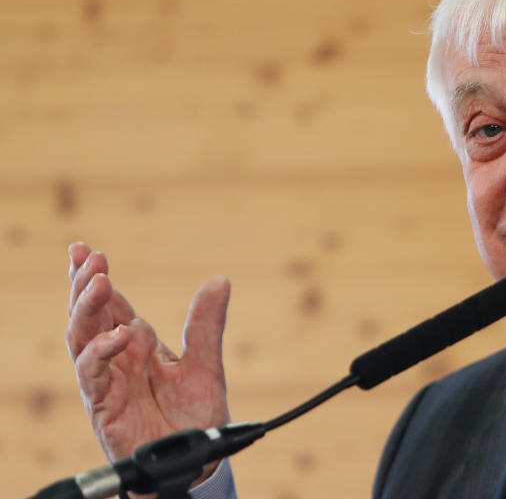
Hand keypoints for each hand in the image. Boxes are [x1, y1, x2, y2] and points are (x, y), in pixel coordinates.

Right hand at [65, 242, 230, 488]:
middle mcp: (116, 358)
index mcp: (136, 343)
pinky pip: (92, 375)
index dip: (93, 276)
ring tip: (96, 281)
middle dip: (83, 284)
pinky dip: (100, 352)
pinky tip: (116, 336)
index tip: (85, 248)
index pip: (108, 303)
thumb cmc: (195, 415)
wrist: (196, 460)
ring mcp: (107, 381)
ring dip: (85, 309)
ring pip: (81, 339)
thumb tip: (220, 279)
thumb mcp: (206, 363)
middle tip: (88, 256)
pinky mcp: (104, 406)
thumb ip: (206, 324)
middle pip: (88, 314)